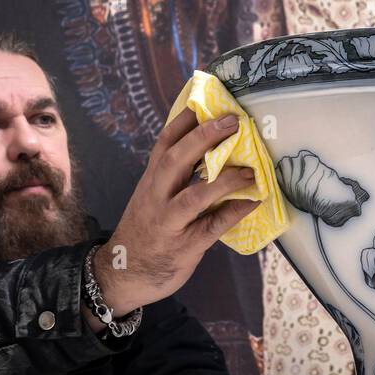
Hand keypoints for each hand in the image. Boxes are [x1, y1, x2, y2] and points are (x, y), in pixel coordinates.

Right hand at [96, 110, 260, 313]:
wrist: (121, 275)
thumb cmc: (146, 229)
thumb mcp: (152, 197)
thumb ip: (176, 176)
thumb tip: (214, 149)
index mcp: (151, 180)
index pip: (165, 142)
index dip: (185, 119)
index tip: (207, 99)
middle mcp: (156, 196)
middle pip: (176, 160)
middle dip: (204, 137)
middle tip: (233, 121)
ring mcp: (169, 222)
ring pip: (193, 196)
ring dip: (225, 180)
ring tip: (251, 170)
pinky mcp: (184, 246)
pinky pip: (212, 226)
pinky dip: (234, 212)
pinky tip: (253, 201)